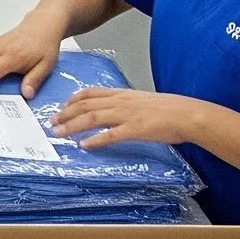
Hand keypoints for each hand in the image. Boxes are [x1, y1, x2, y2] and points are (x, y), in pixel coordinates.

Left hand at [50, 86, 200, 150]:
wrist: (187, 114)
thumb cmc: (169, 109)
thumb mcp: (143, 100)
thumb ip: (126, 103)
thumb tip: (114, 110)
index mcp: (122, 94)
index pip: (91, 92)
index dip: (73, 99)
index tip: (62, 105)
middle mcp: (120, 102)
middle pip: (85, 105)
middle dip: (65, 114)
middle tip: (52, 122)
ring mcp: (126, 115)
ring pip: (92, 118)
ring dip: (72, 126)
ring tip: (59, 133)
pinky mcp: (135, 129)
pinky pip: (110, 135)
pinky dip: (95, 140)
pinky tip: (83, 145)